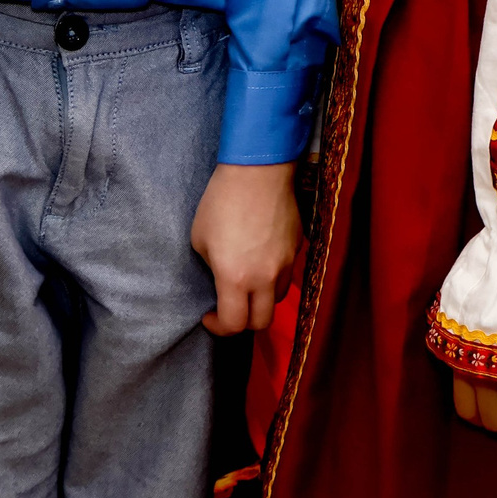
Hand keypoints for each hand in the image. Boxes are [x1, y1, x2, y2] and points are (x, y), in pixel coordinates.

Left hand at [190, 161, 298, 333]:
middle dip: (243, 322)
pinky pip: (286, 272)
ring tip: (248, 283)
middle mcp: (264, 278)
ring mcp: (285, 263)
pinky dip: (273, 275)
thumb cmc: (221, 201)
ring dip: (261, 299)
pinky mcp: (297, 247)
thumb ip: (211, 266)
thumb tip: (220, 276)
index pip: (234, 324)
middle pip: (262, 323)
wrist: (258, 170)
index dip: (218, 327)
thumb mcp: (200, 238)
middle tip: (230, 307)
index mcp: (235, 278)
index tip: (208, 316)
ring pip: (278, 299)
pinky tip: (261, 257)